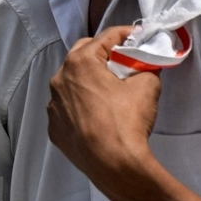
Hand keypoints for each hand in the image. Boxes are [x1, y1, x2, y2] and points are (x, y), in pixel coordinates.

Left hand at [46, 26, 161, 195]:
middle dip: (103, 54)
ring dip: (88, 80)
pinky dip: (80, 105)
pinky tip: (96, 115)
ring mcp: (53, 106)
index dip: (126, 34)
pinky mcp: (54, 129)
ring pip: (71, 82)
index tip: (139, 37)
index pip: (106, 37)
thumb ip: (146, 66)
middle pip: (82, 55)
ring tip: (109, 90)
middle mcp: (59, 79)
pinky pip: (67, 108)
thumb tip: (147, 63)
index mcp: (79, 62)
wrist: (115, 166)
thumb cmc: (128, 120)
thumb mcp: (147, 85)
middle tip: (124, 61)